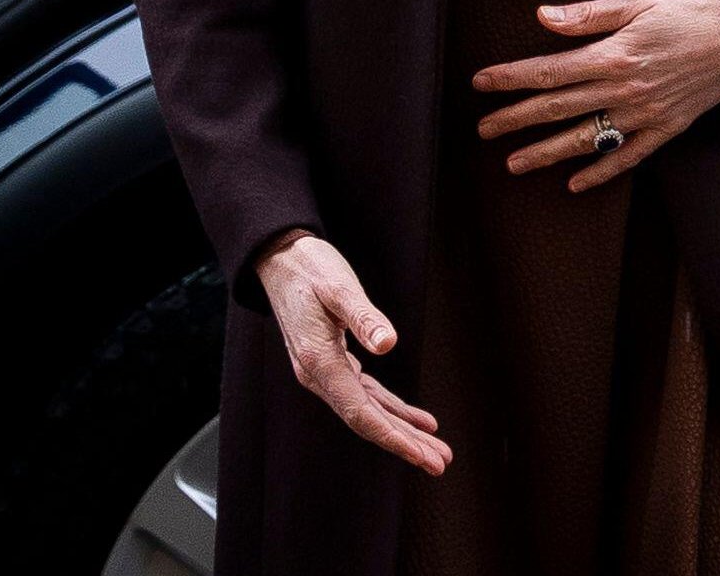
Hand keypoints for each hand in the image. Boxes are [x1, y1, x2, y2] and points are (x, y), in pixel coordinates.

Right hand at [253, 232, 453, 475]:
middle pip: (366, 420)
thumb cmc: (309, 268)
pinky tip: (412, 418)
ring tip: (433, 447)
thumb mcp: (339, 286)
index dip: (392, 436)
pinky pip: (364, 393)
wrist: (280, 257)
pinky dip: (389, 407)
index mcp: (319, 362)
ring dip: (400, 429)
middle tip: (439, 462)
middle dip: (404, 443)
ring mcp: (324, 370)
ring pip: (367, 410)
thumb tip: (389, 344)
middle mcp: (319, 374)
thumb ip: (363, 317)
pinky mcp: (332, 360)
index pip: (360, 412)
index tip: (420, 455)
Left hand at [472, 0, 719, 192]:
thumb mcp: (637, 0)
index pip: (550, 71)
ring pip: (587, 140)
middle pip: (559, 108)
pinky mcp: (668, 128)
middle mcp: (626, 90)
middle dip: (516, 119)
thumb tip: (542, 17)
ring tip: (514, 163)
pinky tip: (575, 183)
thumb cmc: (688, 8)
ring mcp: (647, 115)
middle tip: (482, 130)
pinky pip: (629, 157)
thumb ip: (588, 15)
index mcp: (614, 55)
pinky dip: (601, 172)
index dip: (512, 78)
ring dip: (547, 152)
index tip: (480, 83)